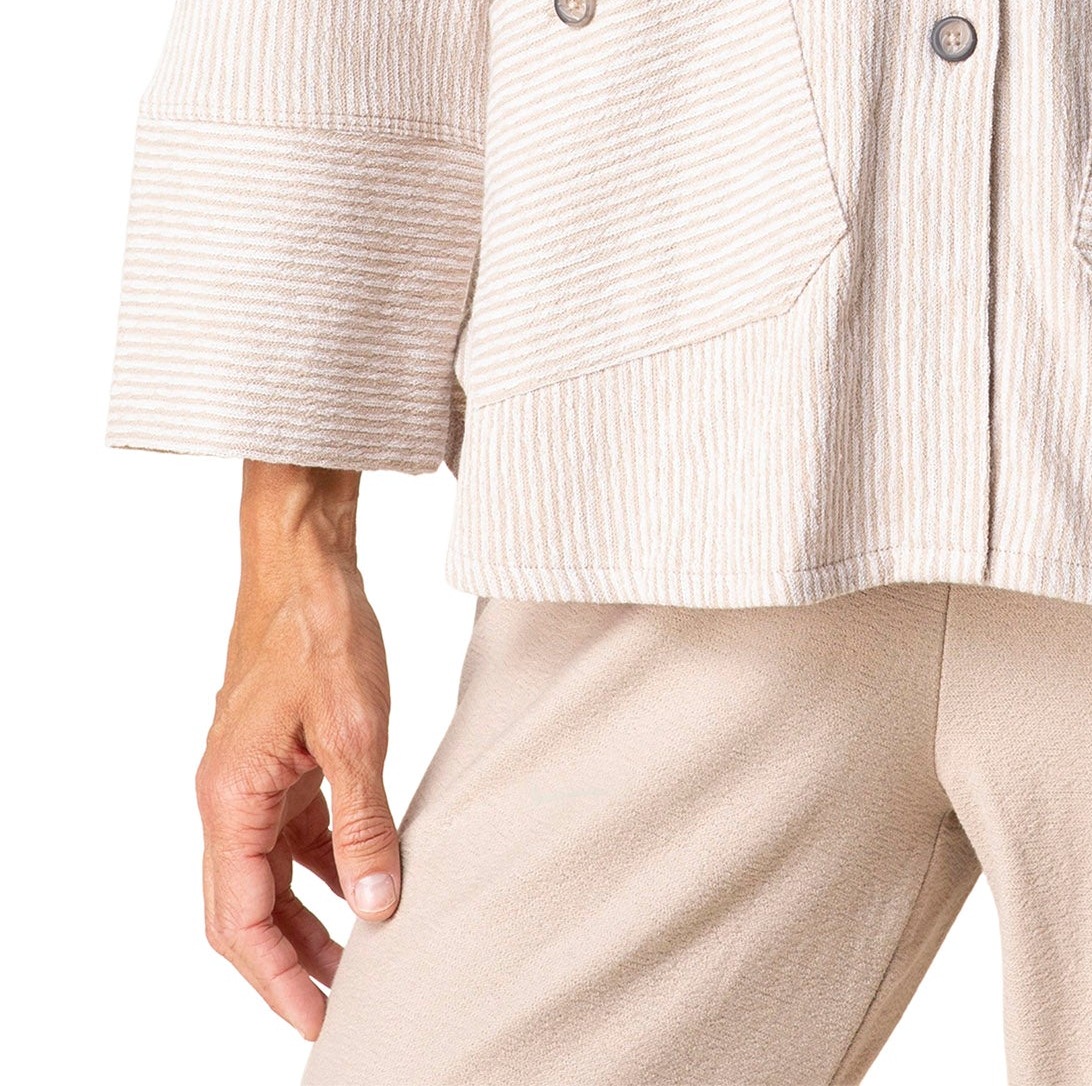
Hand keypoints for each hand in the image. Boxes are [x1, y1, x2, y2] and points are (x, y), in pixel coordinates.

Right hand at [194, 464, 398, 1039]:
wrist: (306, 558)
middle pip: (245, 909)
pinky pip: (292, 834)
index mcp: (229, 798)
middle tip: (337, 1009)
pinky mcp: (278, 757)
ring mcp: (251, 778)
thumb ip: (364, 825)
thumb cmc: (321, 629)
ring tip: (357, 962)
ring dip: (307, 921)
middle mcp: (227, 797)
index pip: (241, 920)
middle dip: (287, 964)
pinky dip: (323, 868)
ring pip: (269, 875)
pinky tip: (363, 888)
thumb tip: (379, 908)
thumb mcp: (356, 733)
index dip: (276, 978)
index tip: (318, 1019)